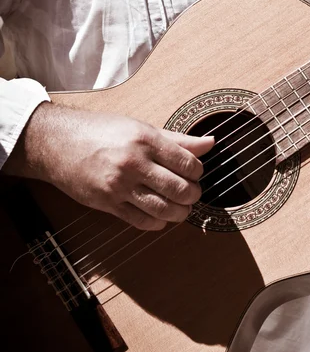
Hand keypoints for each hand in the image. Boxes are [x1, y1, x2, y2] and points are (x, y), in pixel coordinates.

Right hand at [3, 102, 213, 229]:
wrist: (56, 143)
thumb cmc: (101, 132)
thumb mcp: (142, 128)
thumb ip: (178, 139)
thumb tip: (210, 143)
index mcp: (145, 140)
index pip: (188, 164)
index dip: (198, 172)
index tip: (194, 173)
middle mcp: (133, 163)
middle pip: (180, 189)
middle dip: (193, 195)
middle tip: (192, 192)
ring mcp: (119, 186)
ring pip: (164, 209)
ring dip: (180, 213)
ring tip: (181, 207)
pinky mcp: (107, 204)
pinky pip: (142, 222)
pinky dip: (158, 223)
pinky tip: (160, 215)